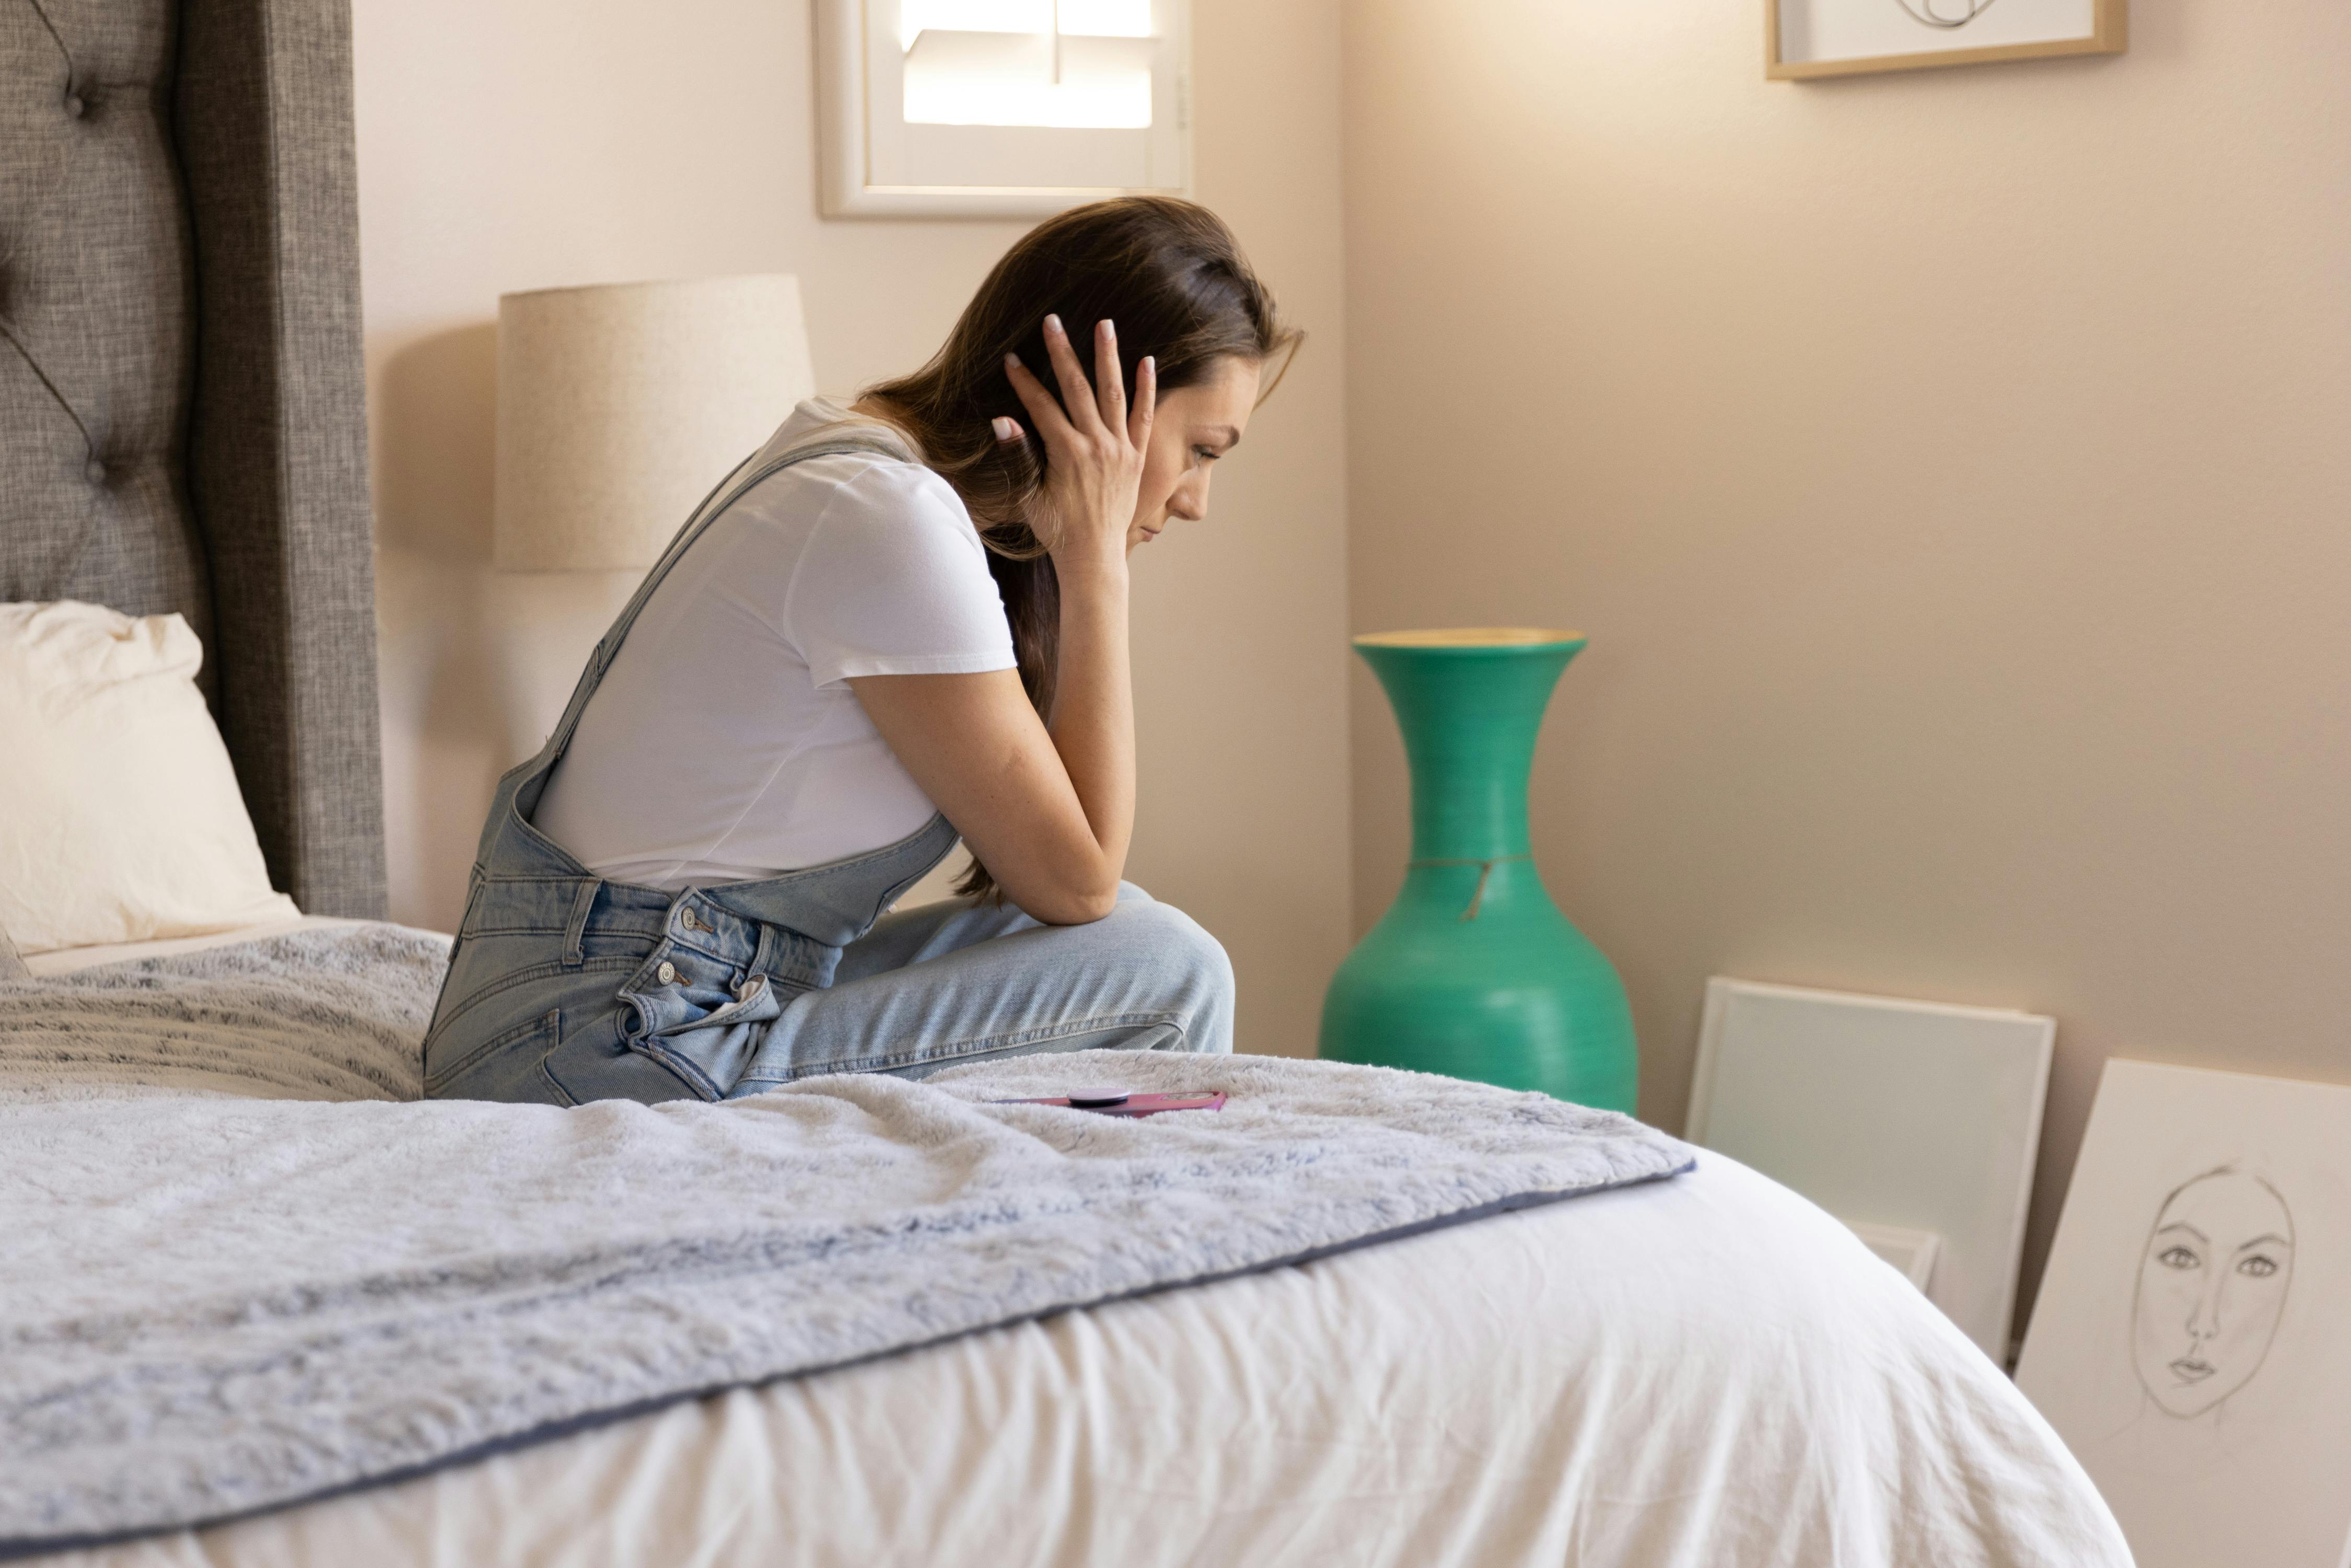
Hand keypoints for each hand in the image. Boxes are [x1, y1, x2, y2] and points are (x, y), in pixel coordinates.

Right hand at [999, 315, 1155, 574]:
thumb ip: (1018, 456)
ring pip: (1113, 393)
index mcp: (1067, 453)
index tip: (1012, 358)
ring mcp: (1120, 449)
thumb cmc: (1057, 529)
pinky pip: (1144, 417)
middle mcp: (1097, 445)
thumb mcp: (1030, 495)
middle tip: (1053, 321)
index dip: (1025, 381)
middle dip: (1062, 352)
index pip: (1042, 406)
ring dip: (1107, 357)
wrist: (1093, 556)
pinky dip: (1145, 389)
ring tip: (1104, 324)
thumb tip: (1000, 420)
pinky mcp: (1136, 457)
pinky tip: (1146, 362)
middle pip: (1077, 389)